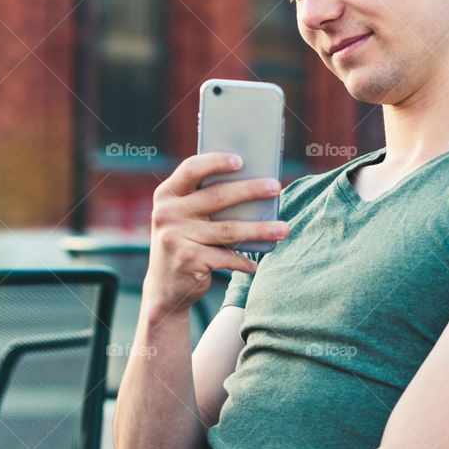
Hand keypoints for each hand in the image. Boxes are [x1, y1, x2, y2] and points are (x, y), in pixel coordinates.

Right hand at [144, 152, 288, 315]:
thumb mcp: (184, 219)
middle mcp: (167, 213)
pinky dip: (243, 262)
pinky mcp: (188, 259)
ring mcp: (176, 237)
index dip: (216, 161)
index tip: (241, 160)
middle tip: (276, 187)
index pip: (191, 169)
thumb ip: (203, 201)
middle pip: (217, 196)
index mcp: (167, 195)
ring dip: (261, 229)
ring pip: (229, 229)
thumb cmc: (185, 244)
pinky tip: (255, 265)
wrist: (164, 289)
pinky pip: (226, 257)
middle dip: (251, 190)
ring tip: (284, 229)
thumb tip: (253, 184)